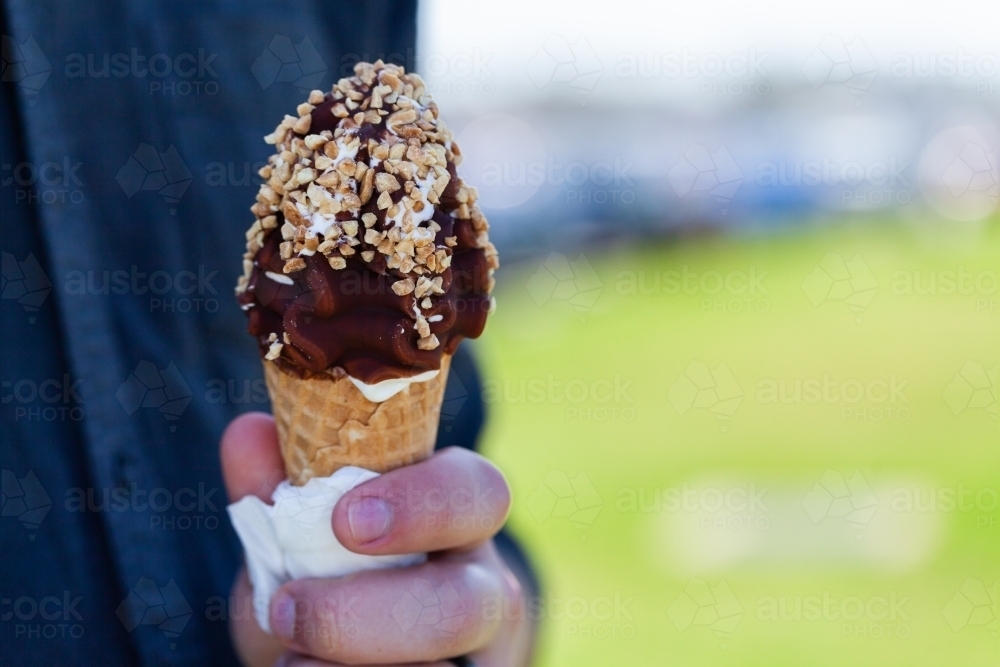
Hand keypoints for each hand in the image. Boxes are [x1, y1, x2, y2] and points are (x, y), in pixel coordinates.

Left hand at [221, 412, 532, 665]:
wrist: (352, 656)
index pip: (478, 491)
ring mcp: (479, 653)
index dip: (422, 503)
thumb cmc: (335, 580)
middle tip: (286, 608)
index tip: (346, 521)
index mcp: (458, 519)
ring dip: (355, 664)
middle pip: (470, 603)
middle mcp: (483, 588)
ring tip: (288, 657)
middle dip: (370, 615)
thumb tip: (250, 433)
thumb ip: (277, 492)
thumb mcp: (300, 538)